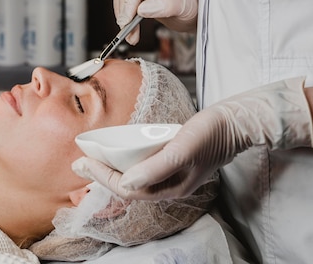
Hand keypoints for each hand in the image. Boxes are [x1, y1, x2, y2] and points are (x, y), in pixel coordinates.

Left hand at [73, 77, 312, 199]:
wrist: (235, 122)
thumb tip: (126, 185)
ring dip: (110, 171)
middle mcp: (168, 185)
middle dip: (101, 177)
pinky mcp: (171, 161)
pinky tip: (116, 154)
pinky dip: (124, 163)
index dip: (102, 178)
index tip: (83, 164)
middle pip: (127, 187)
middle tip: (78, 164)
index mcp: (170, 188)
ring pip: (133, 178)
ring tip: (91, 161)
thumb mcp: (182, 149)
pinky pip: (141, 167)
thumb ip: (155, 168)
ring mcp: (170, 174)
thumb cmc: (210, 134)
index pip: (127, 189)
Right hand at [113, 0, 198, 43]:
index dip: (129, 2)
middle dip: (125, 14)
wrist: (193, 13)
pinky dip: (126, 21)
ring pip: (123, 1)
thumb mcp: (184, 7)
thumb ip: (166, 6)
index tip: (128, 20)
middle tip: (128, 31)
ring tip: (131, 35)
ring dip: (124, 20)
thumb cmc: (192, 6)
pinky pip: (125, 8)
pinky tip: (131, 32)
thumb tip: (142, 9)